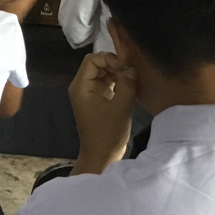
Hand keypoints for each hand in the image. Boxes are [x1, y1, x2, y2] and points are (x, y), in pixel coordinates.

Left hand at [68, 52, 136, 174]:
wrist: (102, 155)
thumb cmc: (107, 133)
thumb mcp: (120, 108)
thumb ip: (126, 85)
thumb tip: (133, 68)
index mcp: (81, 86)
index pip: (92, 60)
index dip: (108, 59)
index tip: (125, 67)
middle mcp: (83, 86)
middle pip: (98, 64)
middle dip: (115, 65)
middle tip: (132, 72)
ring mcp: (91, 92)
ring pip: (105, 72)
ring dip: (119, 73)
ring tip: (133, 78)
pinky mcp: (100, 98)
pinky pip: (109, 82)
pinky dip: (119, 81)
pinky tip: (131, 84)